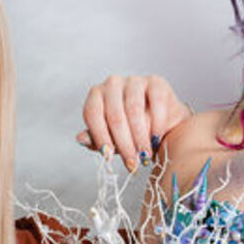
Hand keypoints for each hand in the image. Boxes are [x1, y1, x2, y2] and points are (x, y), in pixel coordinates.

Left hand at [76, 74, 191, 168]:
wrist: (162, 127)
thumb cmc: (132, 132)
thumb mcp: (111, 139)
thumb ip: (96, 139)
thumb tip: (80, 139)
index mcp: (96, 94)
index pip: (92, 113)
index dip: (100, 137)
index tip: (109, 156)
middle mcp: (113, 83)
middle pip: (114, 115)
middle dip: (123, 143)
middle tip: (131, 163)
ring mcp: (135, 81)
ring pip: (134, 109)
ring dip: (140, 137)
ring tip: (145, 155)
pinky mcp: (156, 82)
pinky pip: (156, 102)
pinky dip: (157, 123)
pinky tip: (156, 138)